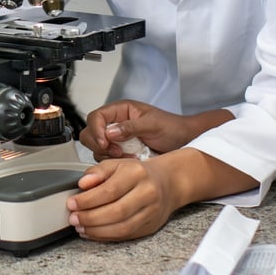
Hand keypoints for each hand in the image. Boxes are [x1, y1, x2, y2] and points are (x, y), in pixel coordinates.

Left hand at [66, 157, 175, 240]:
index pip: (110, 190)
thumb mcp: (116, 164)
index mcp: (137, 173)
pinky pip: (126, 235)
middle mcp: (147, 193)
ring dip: (97, 231)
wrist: (167, 183)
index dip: (88, 200)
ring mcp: (151, 212)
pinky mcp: (150, 226)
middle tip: (74, 218)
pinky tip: (93, 233)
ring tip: (80, 227)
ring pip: (122, 227)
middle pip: (116, 211)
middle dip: (90, 218)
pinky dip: (106, 236)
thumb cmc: (137, 173)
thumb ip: (97, 172)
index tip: (72, 203)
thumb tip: (83, 183)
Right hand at [80, 100, 198, 159]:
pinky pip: (107, 160)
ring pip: (97, 149)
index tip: (104, 142)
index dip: (96, 130)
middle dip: (99, 144)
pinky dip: (115, 164)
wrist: (185, 142)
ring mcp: (117, 140)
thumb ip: (131, 127)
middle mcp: (115, 124)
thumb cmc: (172, 128)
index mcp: (120, 110)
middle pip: (90, 133)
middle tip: (116, 152)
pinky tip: (130, 162)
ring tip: (128, 157)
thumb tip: (110, 132)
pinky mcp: (120, 154)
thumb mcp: (152, 124)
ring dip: (108, 156)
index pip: (96, 117)